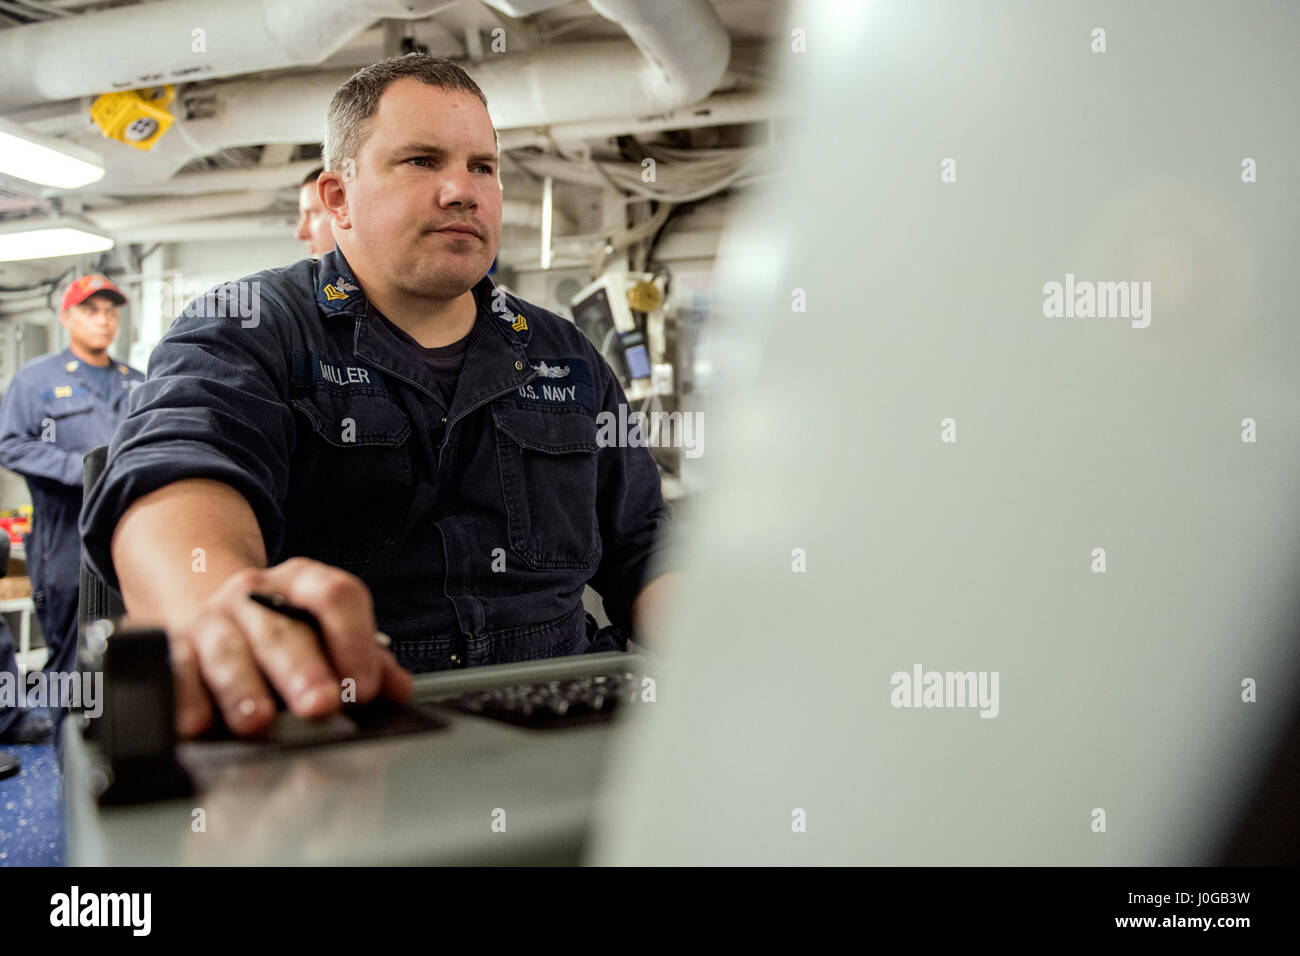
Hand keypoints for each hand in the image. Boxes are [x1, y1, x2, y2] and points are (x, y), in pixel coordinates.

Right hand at [165, 557, 411, 736]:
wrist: (212, 604)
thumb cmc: (286, 629)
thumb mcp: (327, 632)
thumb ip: (369, 660)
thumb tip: (400, 689)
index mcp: (303, 582)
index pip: (334, 596)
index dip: (353, 639)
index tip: (365, 687)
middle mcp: (255, 594)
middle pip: (282, 628)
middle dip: (302, 670)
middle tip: (321, 705)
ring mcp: (211, 618)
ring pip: (228, 650)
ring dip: (243, 688)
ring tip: (258, 720)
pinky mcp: (174, 647)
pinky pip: (175, 669)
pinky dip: (185, 697)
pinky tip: (197, 723)